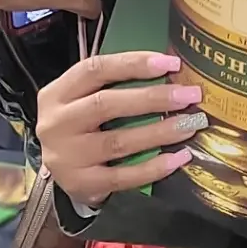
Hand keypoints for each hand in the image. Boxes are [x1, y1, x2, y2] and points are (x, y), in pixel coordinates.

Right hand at [35, 50, 205, 208]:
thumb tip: (167, 74)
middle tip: (189, 96)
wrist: (58, 174)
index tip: (171, 63)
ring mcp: (66, 156)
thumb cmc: (78, 129)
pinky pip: (123, 176)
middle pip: (106, 104)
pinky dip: (153, 167)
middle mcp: (57, 123)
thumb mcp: (79, 102)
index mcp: (56, 94)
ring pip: (118, 141)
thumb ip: (110, 86)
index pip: (94, 70)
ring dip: (159, 132)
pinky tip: (178, 158)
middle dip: (154, 98)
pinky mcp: (81, 184)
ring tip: (189, 125)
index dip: (133, 64)